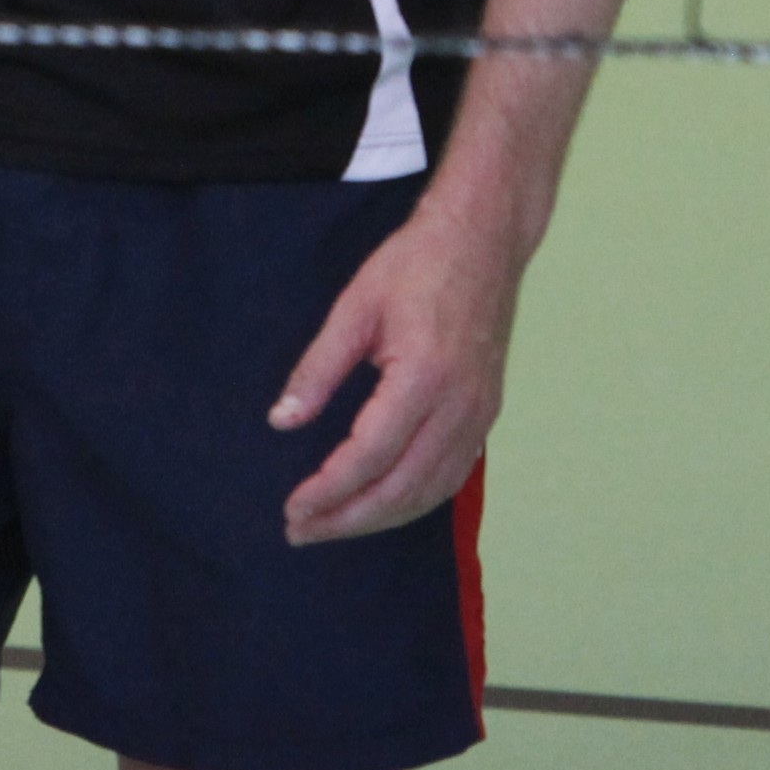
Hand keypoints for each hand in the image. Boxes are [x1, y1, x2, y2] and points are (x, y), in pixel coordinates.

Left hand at [268, 196, 520, 542]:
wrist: (484, 238)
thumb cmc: (416, 262)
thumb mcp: (355, 306)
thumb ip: (318, 368)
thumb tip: (281, 421)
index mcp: (423, 377)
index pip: (370, 456)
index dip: (329, 489)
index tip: (293, 507)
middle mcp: (459, 406)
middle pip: (401, 488)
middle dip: (348, 518)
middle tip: (301, 531)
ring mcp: (480, 414)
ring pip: (430, 491)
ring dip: (380, 518)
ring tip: (334, 525)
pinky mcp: (487, 414)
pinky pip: (452, 476)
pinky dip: (415, 501)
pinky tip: (384, 504)